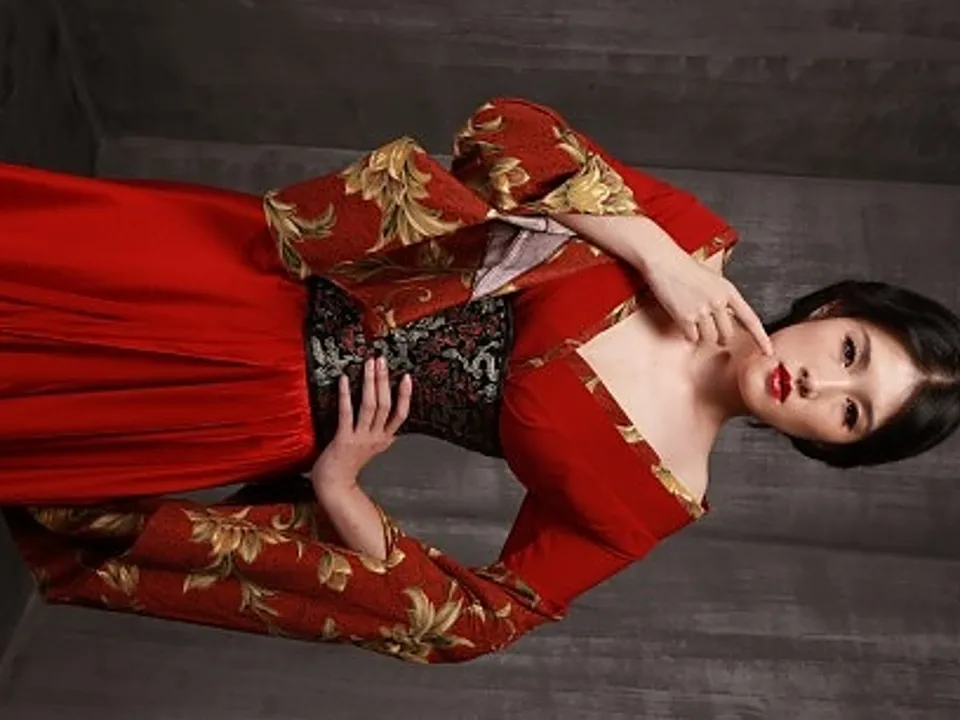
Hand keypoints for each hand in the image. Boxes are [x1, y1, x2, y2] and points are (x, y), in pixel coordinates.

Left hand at [311, 357, 412, 491]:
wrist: (333, 486)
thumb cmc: (347, 465)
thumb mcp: (371, 450)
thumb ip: (381, 437)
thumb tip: (392, 426)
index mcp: (383, 439)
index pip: (401, 415)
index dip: (405, 395)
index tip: (407, 377)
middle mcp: (375, 438)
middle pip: (385, 405)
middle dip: (384, 380)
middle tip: (382, 360)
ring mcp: (360, 439)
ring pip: (370, 406)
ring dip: (369, 383)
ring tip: (368, 364)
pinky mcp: (343, 440)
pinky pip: (346, 413)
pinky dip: (345, 395)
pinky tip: (343, 379)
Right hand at [642, 245, 772, 353]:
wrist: (664, 261)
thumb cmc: (685, 269)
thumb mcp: (712, 280)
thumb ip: (722, 298)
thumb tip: (727, 318)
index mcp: (729, 291)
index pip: (750, 319)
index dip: (761, 338)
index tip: (768, 351)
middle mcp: (718, 302)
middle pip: (728, 335)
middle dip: (720, 337)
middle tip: (711, 331)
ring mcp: (702, 310)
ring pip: (710, 339)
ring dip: (703, 336)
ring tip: (694, 321)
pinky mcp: (686, 317)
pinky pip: (693, 338)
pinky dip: (688, 335)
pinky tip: (684, 322)